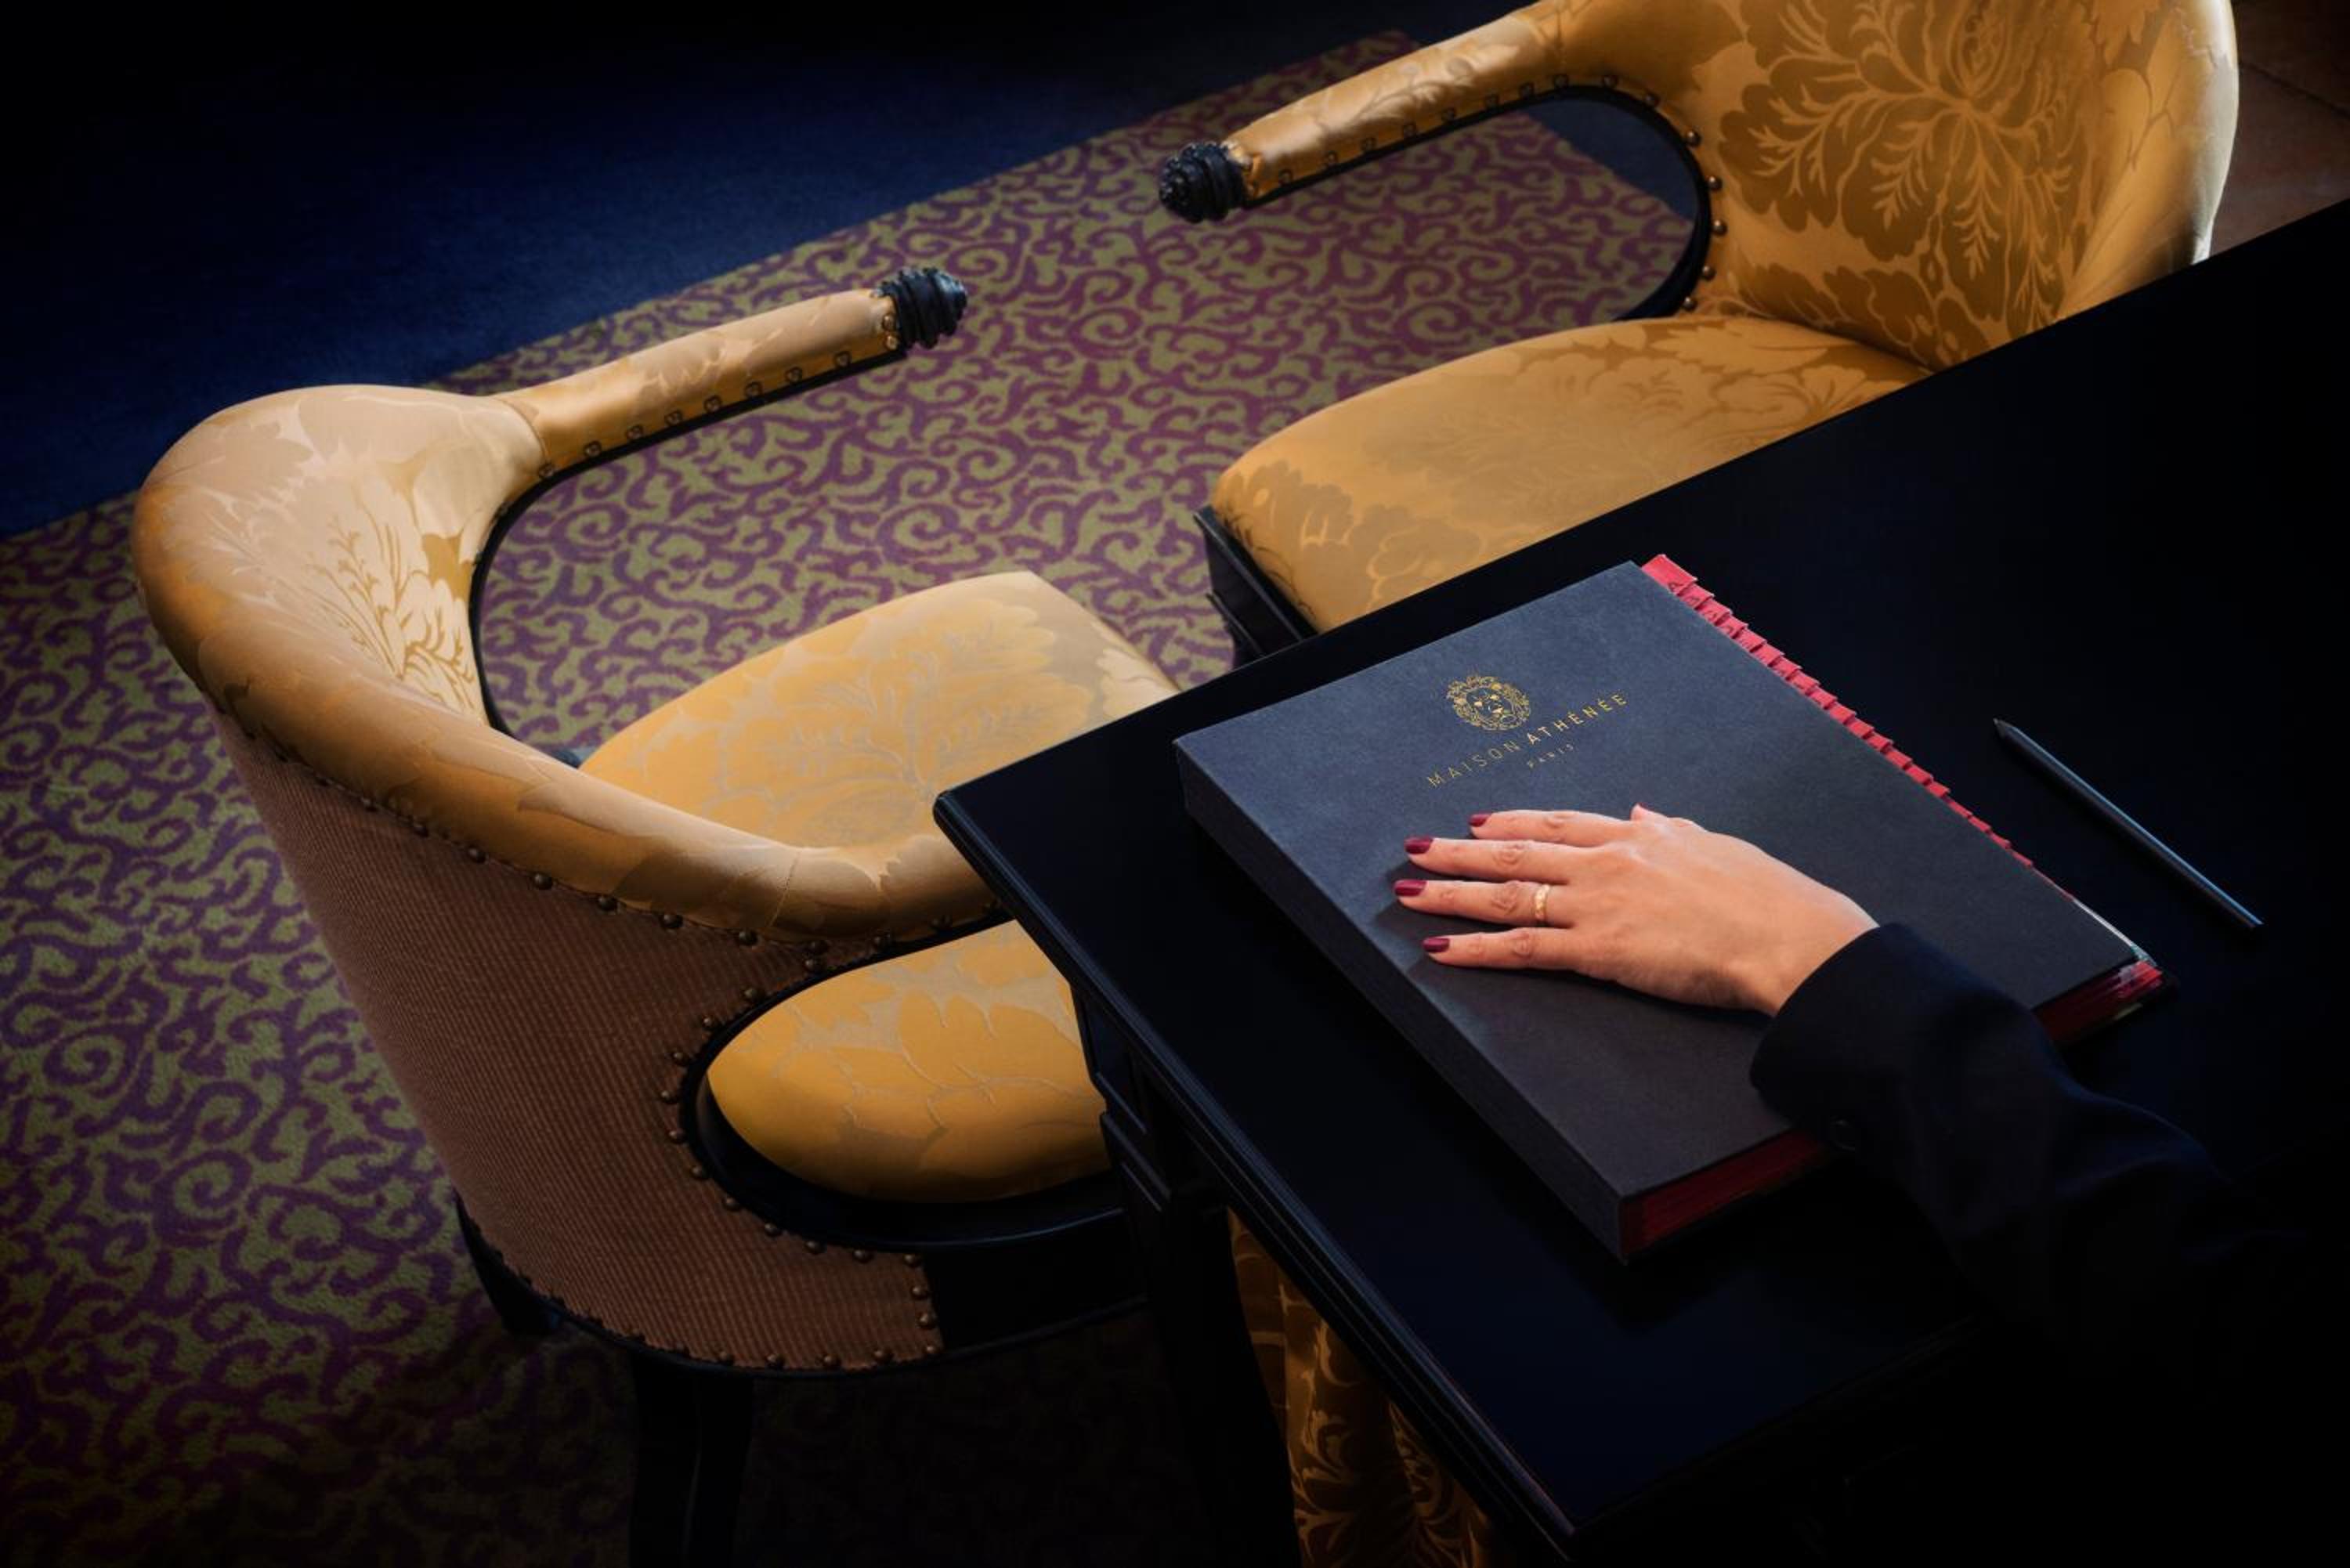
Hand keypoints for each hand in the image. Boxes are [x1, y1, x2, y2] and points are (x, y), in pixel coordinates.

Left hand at [1398, 806, 1875, 1013]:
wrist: (1784, 933)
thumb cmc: (1764, 894)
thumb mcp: (1713, 845)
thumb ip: (1670, 831)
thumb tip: (1643, 812)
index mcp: (1635, 837)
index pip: (1556, 825)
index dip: (1510, 823)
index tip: (1476, 822)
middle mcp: (1605, 863)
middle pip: (1515, 854)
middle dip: (1459, 853)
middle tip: (1415, 848)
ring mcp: (1596, 905)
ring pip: (1507, 896)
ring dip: (1451, 894)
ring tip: (1408, 893)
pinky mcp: (1597, 950)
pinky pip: (1522, 948)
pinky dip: (1477, 949)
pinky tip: (1443, 949)